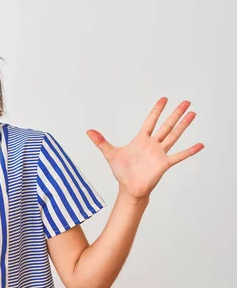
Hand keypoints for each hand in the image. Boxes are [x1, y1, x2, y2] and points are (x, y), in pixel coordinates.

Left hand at [86, 97, 203, 200]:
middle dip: (175, 114)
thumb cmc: (122, 172)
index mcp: (141, 140)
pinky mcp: (164, 164)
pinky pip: (178, 156)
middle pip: (166, 125)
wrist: (129, 188)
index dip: (156, 110)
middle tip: (186, 102)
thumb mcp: (110, 154)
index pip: (150, 121)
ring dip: (183, 125)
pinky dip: (189, 151)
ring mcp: (159, 153)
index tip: (164, 99)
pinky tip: (200, 145)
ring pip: (174, 136)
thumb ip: (101, 142)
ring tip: (193, 114)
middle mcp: (152, 144)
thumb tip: (88, 131)